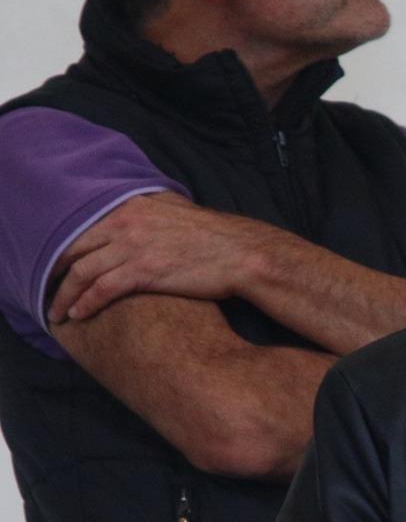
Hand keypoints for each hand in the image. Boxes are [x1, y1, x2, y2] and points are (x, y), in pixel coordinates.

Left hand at [48, 192, 284, 323]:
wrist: (241, 253)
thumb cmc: (216, 237)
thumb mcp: (179, 212)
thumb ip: (153, 211)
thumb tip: (142, 213)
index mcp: (134, 206)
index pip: (84, 226)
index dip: (66, 248)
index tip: (59, 266)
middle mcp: (127, 222)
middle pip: (75, 249)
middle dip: (56, 273)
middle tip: (49, 291)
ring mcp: (133, 246)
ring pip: (82, 273)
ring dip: (65, 295)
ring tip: (58, 312)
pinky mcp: (143, 271)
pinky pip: (100, 290)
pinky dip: (84, 304)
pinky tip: (79, 315)